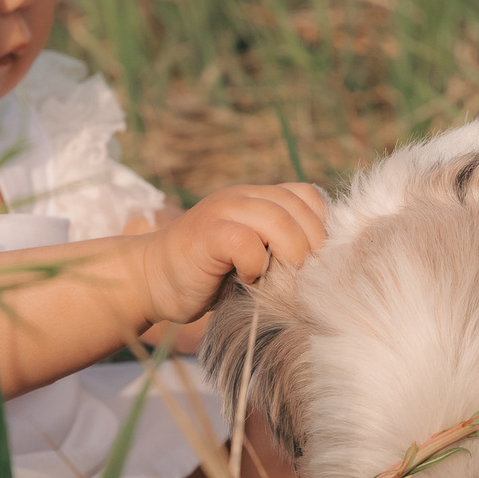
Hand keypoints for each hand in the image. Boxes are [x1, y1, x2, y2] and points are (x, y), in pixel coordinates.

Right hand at [133, 183, 327, 322]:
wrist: (150, 280)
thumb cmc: (207, 278)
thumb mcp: (253, 256)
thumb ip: (281, 247)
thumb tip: (328, 264)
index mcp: (257, 197)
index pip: (308, 196)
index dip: (321, 226)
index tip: (316, 260)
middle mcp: (242, 196)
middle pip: (299, 207)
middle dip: (312, 246)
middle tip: (303, 277)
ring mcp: (223, 210)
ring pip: (279, 220)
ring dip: (289, 255)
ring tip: (280, 279)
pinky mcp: (207, 233)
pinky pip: (248, 242)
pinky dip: (255, 266)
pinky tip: (247, 281)